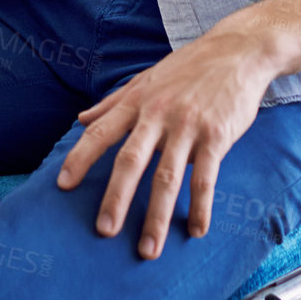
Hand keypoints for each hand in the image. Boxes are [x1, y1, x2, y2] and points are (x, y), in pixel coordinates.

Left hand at [55, 12, 282, 259]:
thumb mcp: (145, 79)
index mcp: (137, 102)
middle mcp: (158, 113)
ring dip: (157, 215)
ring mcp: (188, 125)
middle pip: (131, 160)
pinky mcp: (217, 135)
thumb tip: (81, 120)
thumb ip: (113, 102)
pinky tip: (195, 230)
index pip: (101, 132)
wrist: (238, 50)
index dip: (80, 157)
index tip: (63, 184)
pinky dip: (200, 206)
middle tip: (103, 230)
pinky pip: (206, 177)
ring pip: (168, 176)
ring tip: (148, 249)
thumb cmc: (188, 67)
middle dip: (116, 197)